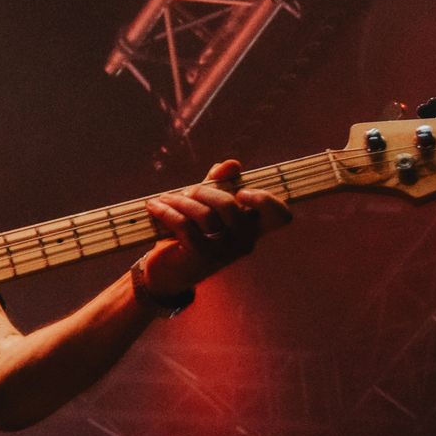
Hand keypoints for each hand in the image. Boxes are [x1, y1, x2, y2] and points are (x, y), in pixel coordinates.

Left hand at [141, 159, 291, 295]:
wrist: (166, 272)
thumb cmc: (189, 234)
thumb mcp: (205, 206)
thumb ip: (219, 184)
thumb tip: (232, 164)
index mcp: (252, 228)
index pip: (280, 217)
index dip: (267, 200)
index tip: (241, 192)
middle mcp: (244, 242)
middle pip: (231, 206)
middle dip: (204, 191)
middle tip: (186, 191)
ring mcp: (224, 252)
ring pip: (205, 215)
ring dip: (180, 200)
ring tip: (164, 199)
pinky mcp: (200, 257)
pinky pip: (184, 226)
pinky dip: (167, 212)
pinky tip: (154, 207)